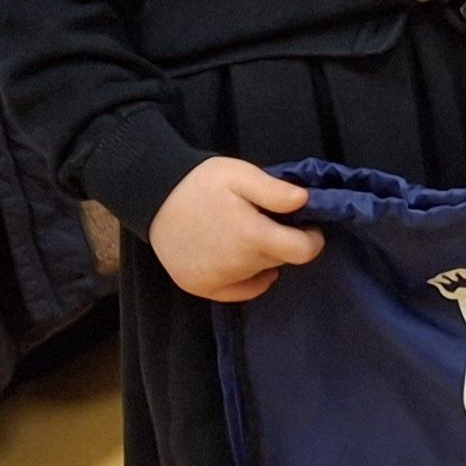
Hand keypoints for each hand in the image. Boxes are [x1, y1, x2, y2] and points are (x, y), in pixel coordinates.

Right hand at [148, 156, 320, 302]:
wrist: (153, 195)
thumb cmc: (201, 183)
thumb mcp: (241, 174)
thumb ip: (275, 190)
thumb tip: (305, 202)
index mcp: (251, 236)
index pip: (302, 252)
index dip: (312, 239)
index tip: (307, 227)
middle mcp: (236, 265)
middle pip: (279, 260)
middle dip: (282, 242)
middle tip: (268, 221)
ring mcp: (215, 279)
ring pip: (259, 273)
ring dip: (261, 257)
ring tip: (243, 233)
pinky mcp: (199, 286)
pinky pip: (240, 291)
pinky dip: (248, 279)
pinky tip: (242, 260)